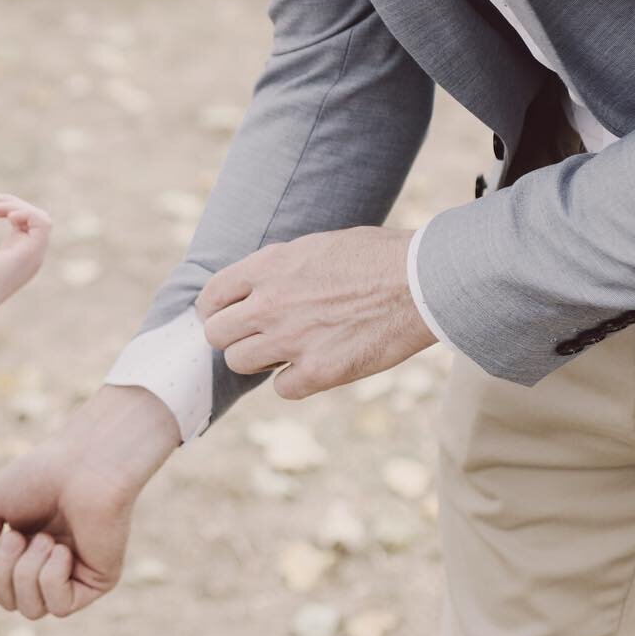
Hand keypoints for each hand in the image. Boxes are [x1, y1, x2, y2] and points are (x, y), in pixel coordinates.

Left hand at [0, 193, 51, 319]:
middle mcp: (29, 257)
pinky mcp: (31, 255)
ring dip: (16, 205)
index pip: (26, 223)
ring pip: (40, 218)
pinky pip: (43, 224)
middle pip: (35, 218)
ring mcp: (32, 257)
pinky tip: (7, 214)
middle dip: (12, 202)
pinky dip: (28, 213)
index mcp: (17, 256)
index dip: (9, 206)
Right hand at [0, 385, 178, 617]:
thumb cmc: (40, 476)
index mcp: (22, 552)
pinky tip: (64, 551)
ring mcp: (72, 578)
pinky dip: (53, 578)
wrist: (85, 464)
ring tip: (45, 539)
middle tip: (17, 535)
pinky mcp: (96, 583)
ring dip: (28, 572)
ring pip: (32, 610)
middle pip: (7, 602)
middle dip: (3, 571)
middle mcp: (47, 569)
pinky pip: (59, 606)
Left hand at [197, 226, 433, 399]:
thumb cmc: (378, 257)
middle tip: (253, 337)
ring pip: (241, 363)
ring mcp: (291, 340)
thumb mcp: (316, 246)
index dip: (215, 309)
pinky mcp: (318, 372)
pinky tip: (313, 368)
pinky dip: (294, 382)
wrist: (422, 282)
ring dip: (259, 360)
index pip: (212, 296)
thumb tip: (257, 286)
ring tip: (283, 352)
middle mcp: (270, 304)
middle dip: (232, 336)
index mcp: (268, 267)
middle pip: (216, 334)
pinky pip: (281, 389)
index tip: (225, 316)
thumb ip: (280, 269)